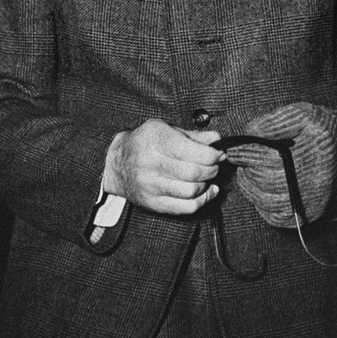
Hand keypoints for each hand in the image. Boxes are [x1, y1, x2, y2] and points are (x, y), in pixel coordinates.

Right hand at [105, 119, 222, 213]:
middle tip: (215, 165)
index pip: (192, 152)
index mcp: (156, 139)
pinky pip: (185, 207)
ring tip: (207, 176)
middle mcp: (151, 163)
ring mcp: (151, 185)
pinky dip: (202, 200)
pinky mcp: (153, 203)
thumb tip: (217, 139)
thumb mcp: (166, 129)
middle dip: (211, 169)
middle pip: (194, 173)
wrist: (118, 164)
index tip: (218, 154)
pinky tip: (206, 192)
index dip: (212, 155)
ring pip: (192, 191)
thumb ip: (193, 135)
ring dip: (207, 184)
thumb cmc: (145, 143)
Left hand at [225, 102, 336, 225]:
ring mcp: (306, 203)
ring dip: (251, 187)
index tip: (233, 148)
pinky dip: (262, 205)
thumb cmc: (325, 131)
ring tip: (249, 172)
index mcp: (305, 157)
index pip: (264, 159)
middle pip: (262, 181)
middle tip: (241, 159)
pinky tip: (260, 190)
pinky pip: (275, 217)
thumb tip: (249, 131)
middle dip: (247, 169)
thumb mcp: (302, 116)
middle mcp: (307, 185)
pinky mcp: (306, 214)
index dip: (244, 153)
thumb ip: (274, 122)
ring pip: (265, 202)